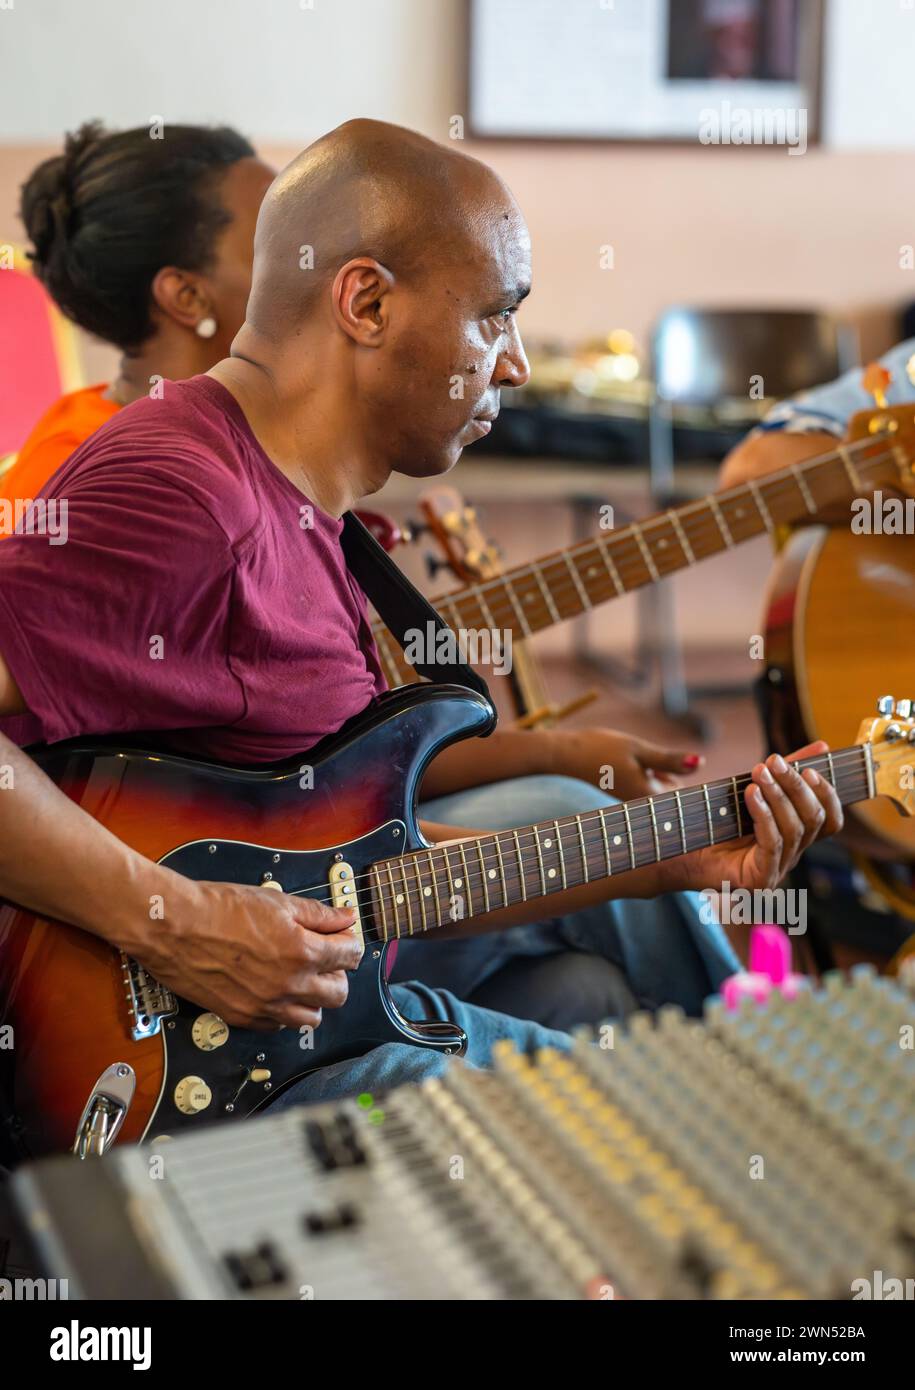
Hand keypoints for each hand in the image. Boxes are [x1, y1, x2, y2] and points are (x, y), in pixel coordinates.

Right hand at [126, 881, 362, 1030]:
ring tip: (301, 976)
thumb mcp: (277, 901)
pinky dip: (284, 1011)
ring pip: (311, 1018)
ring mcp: (265, 1006)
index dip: (349, 942)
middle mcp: (288, 986)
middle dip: (338, 974)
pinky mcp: (243, 1017)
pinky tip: (275, 989)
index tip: (342, 937)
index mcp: (301, 953)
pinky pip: (278, 1025)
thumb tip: (345, 918)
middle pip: (338, 994)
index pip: (350, 956)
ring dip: (313, 997)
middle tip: (324, 957)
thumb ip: (318, 915)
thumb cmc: (220, 909)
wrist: (174, 926)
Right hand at [550, 727, 703, 799]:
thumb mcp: (639, 750)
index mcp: (650, 798)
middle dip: (661, 770)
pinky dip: (636, 773)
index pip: (681, 789)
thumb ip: (670, 760)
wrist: (562, 757)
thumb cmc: (599, 751)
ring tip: (622, 761)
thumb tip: (700, 763)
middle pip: (669, 787)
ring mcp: (630, 804)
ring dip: (648, 770)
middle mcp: (641, 808)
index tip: (658, 762)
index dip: (674, 769)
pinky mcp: (621, 798)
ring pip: (654, 784)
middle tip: (634, 759)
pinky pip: (640, 784)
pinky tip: (617, 764)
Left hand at [667, 742, 842, 896]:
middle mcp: (790, 856)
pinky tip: (751, 794)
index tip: (811, 770)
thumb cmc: (710, 815)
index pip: (831, 820)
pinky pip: (772, 845)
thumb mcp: (753, 787)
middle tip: (774, 761)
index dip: (828, 794)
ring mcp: (776, 871)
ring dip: (779, 796)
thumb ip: (786, 772)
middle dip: (797, 787)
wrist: (671, 845)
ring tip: (759, 772)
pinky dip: (764, 815)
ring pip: (795, 830)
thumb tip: (822, 747)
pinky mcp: (758, 880)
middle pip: (815, 821)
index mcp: (794, 836)